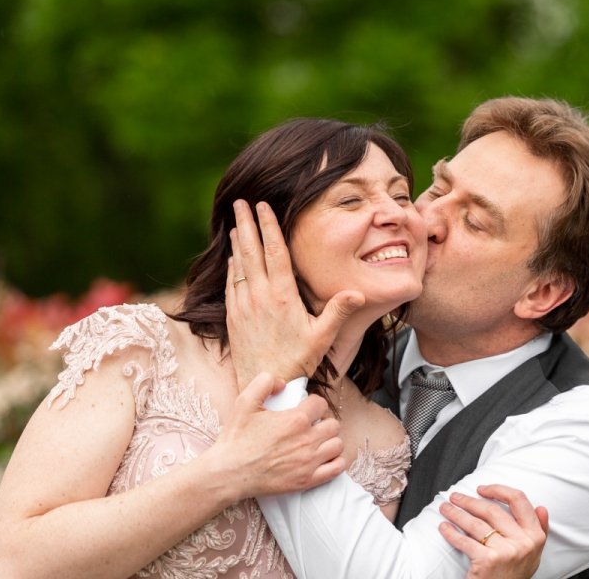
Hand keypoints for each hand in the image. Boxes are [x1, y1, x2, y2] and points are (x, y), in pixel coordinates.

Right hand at [212, 372, 345, 497]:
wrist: (230, 473)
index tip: (306, 409)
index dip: (313, 403)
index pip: (321, 404)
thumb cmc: (236, 438)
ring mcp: (309, 461)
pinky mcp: (307, 480)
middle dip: (323, 421)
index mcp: (295, 420)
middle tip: (311, 426)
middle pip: (333, 424)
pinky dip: (335, 461)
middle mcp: (306, 440)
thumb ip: (264, 383)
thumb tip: (283, 384)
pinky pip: (337, 468)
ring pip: (337, 444)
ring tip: (317, 441)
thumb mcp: (244, 402)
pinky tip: (324, 457)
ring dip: (330, 440)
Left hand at [225, 200, 364, 387]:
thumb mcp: (323, 336)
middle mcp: (259, 297)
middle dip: (245, 224)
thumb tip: (357, 292)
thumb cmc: (299, 361)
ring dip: (236, 243)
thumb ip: (338, 311)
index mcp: (282, 296)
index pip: (274, 252)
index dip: (268, 226)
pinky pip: (231, 285)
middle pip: (250, 252)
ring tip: (235, 224)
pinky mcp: (233, 318)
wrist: (267, 385)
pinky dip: (231, 268)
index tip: (262, 206)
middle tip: (240, 203)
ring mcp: (243, 306)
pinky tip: (232, 259)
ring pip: (238, 266)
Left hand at [438, 485, 548, 578]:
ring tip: (446, 508)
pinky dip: (451, 533)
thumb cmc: (514, 574)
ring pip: (475, 524)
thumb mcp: (534, 554)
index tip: (482, 489)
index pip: (519, 500)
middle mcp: (523, 542)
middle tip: (455, 497)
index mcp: (535, 536)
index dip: (498, 490)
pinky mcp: (488, 561)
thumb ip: (539, 530)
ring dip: (456, 513)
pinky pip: (465, 541)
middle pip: (491, 510)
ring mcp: (506, 551)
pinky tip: (444, 527)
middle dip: (469, 501)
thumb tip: (541, 507)